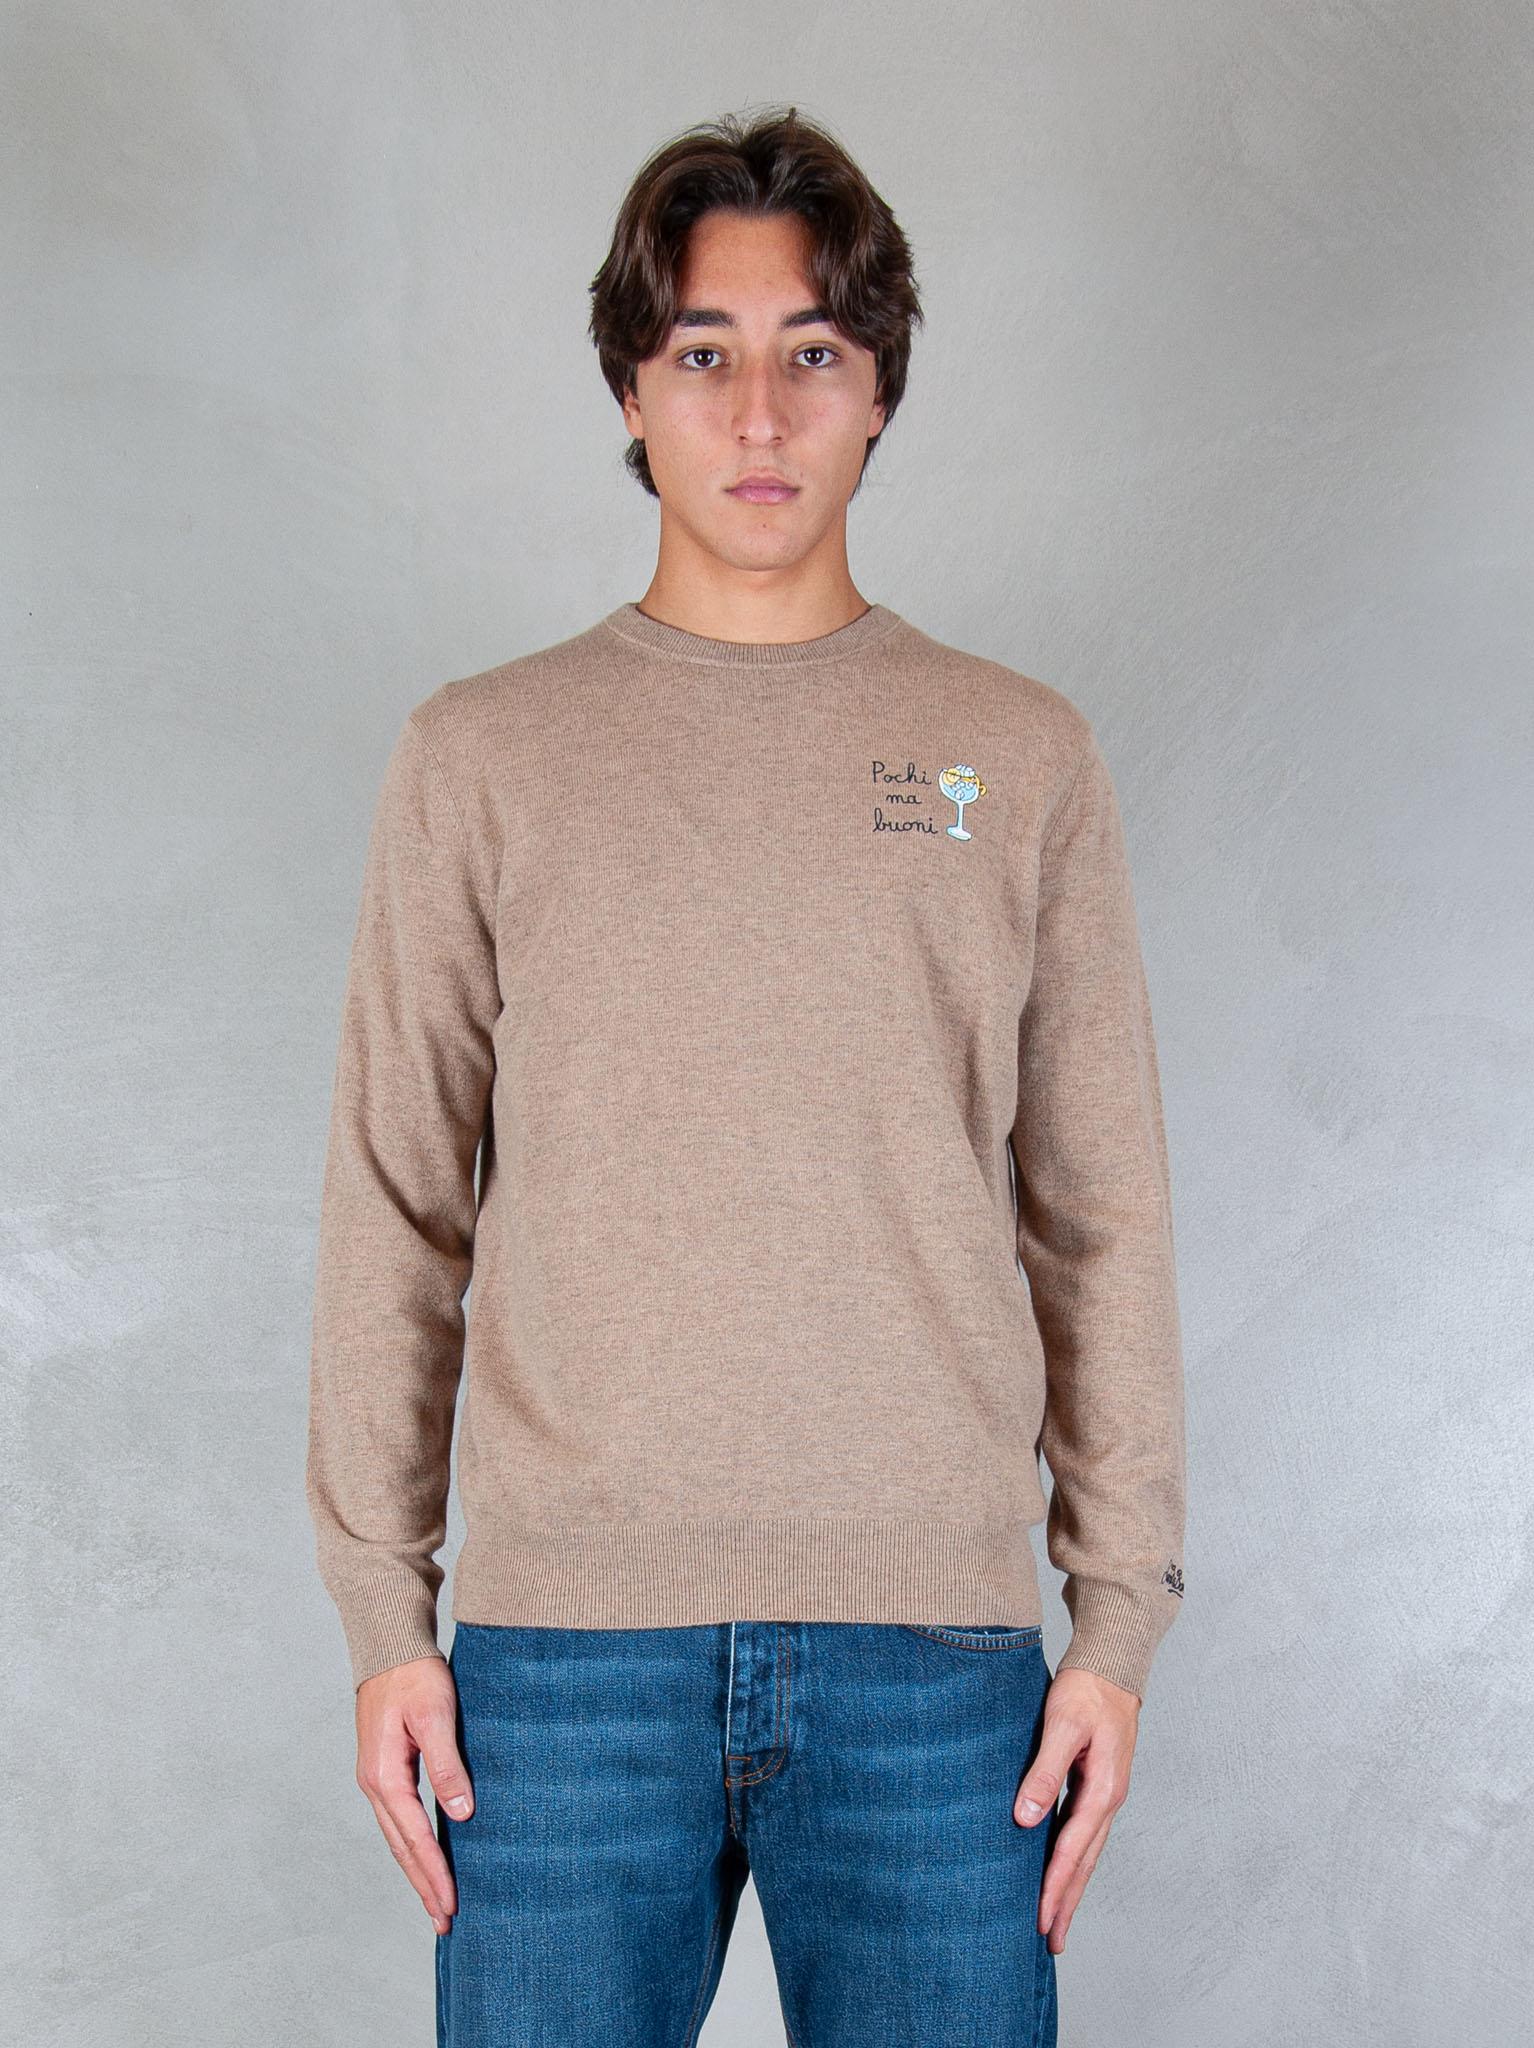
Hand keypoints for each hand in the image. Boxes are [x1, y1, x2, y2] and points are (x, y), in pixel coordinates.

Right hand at [355, 1654, 476, 1933]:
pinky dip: (413, 1845)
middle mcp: (375, 1783)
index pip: (414, 1837)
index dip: (434, 1874)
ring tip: (436, 1902)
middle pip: (401, 1847)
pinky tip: (427, 1856)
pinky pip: (399, 1819)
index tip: (451, 1904)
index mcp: (384, 1776)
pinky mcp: (386, 1769)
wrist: (390, 1646)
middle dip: (423, 1886)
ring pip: (398, 1837)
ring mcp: (377, 1778)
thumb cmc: (415, 1675)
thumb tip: (461, 1814)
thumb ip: (447, 1765)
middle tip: (445, 1922)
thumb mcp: (436, 1716)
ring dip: (417, 1870)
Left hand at [1013, 1665, 1140, 1953]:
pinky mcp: (1096, 1786)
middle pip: (1085, 1862)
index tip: (1041, 1920)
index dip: (1056, 1887)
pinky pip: (1082, 1832)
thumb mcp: (1061, 1725)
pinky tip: (1058, 1870)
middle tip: (1052, 1943)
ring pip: (1085, 1851)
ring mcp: (1105, 1794)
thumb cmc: (1086, 1691)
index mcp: (1103, 1789)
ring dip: (1071, 1887)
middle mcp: (1108, 1799)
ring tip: (1055, 1920)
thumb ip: (1044, 1772)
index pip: (1073, 1849)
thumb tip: (1025, 1819)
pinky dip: (1071, 1859)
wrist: (1111, 1666)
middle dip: (1068, 1903)